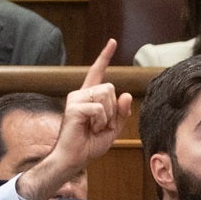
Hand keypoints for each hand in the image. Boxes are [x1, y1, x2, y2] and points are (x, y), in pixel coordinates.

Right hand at [17, 40, 131, 199]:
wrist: (74, 158)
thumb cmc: (90, 144)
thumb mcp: (113, 128)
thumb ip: (121, 112)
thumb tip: (126, 93)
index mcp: (89, 97)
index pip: (97, 72)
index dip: (104, 57)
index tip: (112, 41)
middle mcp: (80, 94)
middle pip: (110, 88)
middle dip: (113, 109)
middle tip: (101, 125)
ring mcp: (75, 99)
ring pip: (106, 95)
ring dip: (107, 116)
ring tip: (95, 127)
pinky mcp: (74, 107)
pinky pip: (100, 109)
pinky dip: (101, 122)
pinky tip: (90, 128)